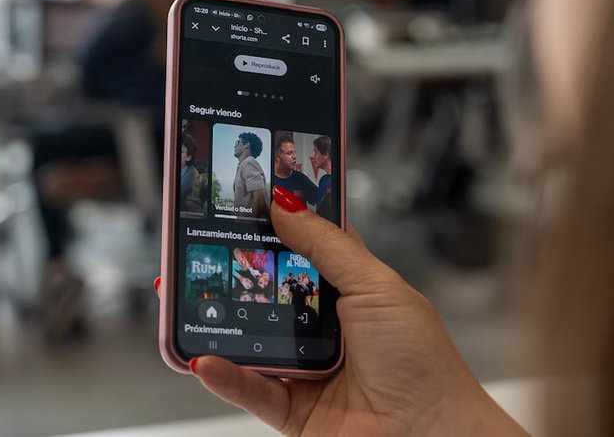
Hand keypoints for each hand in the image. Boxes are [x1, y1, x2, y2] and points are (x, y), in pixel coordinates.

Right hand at [156, 187, 526, 435]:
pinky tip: (204, 358)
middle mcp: (324, 325)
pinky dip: (226, 376)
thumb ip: (327, 245)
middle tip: (194, 247)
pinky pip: (250, 389)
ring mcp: (306, 366)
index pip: (304, 248)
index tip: (241, 200)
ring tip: (182, 298)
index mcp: (350, 290)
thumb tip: (285, 205)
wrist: (432, 436)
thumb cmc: (419, 360)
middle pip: (267, 290)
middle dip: (232, 270)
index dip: (275, 224)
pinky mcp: (292, 408)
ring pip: (250, 338)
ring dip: (217, 320)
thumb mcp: (374, 287)